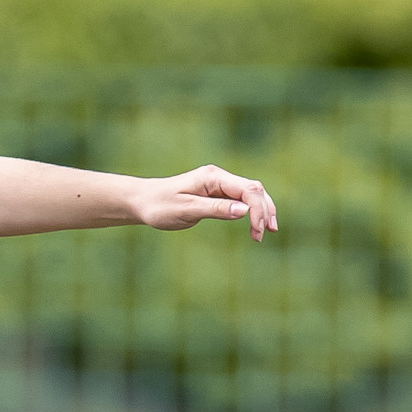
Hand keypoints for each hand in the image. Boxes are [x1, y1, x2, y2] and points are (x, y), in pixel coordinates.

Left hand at [133, 165, 278, 239]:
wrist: (143, 202)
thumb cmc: (160, 205)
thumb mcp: (186, 209)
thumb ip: (215, 209)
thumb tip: (244, 211)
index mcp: (213, 177)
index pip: (247, 190)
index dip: (258, 210)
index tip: (257, 230)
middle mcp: (219, 178)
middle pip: (254, 190)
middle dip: (265, 210)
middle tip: (265, 234)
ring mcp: (219, 186)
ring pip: (251, 195)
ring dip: (263, 211)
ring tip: (269, 231)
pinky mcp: (217, 195)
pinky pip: (241, 201)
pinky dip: (251, 212)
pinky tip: (257, 224)